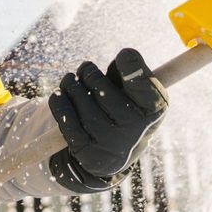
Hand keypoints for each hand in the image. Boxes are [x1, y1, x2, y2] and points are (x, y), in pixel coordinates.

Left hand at [47, 48, 167, 191]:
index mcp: (153, 110)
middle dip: (88, 73)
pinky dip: (59, 101)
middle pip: (101, 87)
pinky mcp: (86, 150)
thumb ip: (132, 73)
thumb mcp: (135, 94)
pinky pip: (65, 117)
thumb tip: (125, 57)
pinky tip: (59, 94)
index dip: (132, 66)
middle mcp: (134, 128)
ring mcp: (109, 141)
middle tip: (85, 69)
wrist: (111, 155)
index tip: (123, 55)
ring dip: (70, 84)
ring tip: (70, 80)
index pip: (143, 84)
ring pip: (81, 100)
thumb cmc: (124, 111)